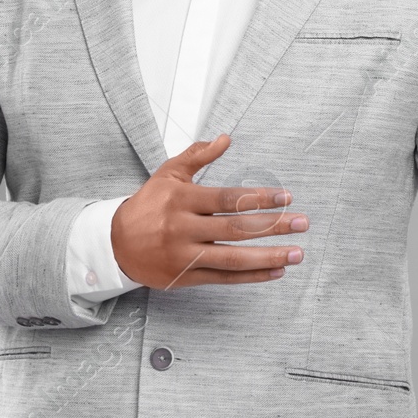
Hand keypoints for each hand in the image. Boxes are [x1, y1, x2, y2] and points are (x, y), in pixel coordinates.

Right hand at [111, 134, 307, 288]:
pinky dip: (252, 276)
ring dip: (269, 257)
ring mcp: (184, 256)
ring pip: (233, 259)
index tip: (286, 198)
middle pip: (235, 229)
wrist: (115, 244)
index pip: (228, 199)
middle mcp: (183, 229)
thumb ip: (197, 156)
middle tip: (302, 222)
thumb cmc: (147, 205)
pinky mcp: (186, 278)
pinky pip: (224, 279)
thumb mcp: (168, 175)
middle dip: (273, 226)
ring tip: (297, 253)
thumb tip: (225, 138)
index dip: (259, 198)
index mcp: (181, 201)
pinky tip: (276, 272)